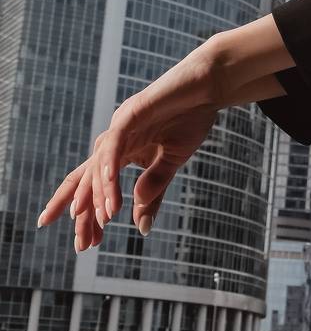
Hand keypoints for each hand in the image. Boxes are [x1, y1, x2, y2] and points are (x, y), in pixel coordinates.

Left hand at [38, 47, 221, 249]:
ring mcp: (120, 126)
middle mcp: (115, 140)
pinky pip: (114, 144)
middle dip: (83, 212)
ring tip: (104, 219)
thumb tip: (139, 225)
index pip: (96, 186)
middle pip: (87, 179)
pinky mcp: (131, 113)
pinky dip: (109, 168)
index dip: (88, 214)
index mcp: (123, 151)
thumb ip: (155, 188)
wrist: (209, 86)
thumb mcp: (174, 160)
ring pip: (98, 165)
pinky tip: (110, 191)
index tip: (85, 244)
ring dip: (99, 194)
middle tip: (81, 244)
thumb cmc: (192, 117)